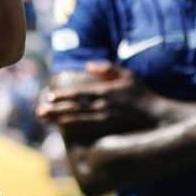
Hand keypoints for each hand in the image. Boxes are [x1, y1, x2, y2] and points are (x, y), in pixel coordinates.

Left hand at [37, 61, 157, 132]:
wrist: (158, 117)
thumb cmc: (143, 95)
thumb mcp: (128, 76)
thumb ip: (108, 69)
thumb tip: (88, 66)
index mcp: (106, 92)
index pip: (79, 93)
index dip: (62, 95)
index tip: (47, 96)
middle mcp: (103, 106)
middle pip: (73, 108)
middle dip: (54, 110)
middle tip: (38, 112)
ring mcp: (105, 119)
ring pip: (76, 119)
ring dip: (58, 119)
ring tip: (43, 119)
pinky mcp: (108, 129)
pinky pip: (86, 128)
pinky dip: (72, 127)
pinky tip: (61, 127)